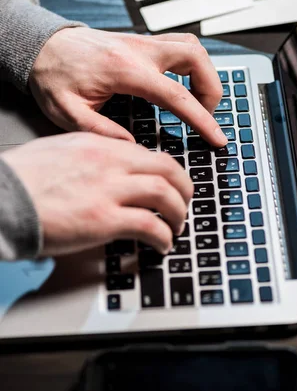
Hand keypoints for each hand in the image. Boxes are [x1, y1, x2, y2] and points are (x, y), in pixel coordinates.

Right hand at [1, 133, 193, 256]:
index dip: (169, 173)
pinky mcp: (104, 219)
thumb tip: (110, 168)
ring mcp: (108, 190)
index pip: (149, 155)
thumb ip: (89, 156)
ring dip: (179, 214)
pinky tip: (162, 246)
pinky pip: (150, 226)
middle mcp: (110, 163)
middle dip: (184, 189)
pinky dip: (164, 237)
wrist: (1, 196)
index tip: (172, 185)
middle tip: (185, 203)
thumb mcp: (60, 150)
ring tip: (177, 227)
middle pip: (168, 169)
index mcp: (99, 145)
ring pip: (165, 195)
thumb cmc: (22, 177)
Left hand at [30, 28, 226, 146]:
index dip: (202, 118)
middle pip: (195, 57)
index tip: (217, 137)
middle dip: (211, 88)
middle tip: (205, 115)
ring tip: (198, 101)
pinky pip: (179, 44)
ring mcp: (142, 42)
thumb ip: (102, 132)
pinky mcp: (141, 41)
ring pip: (191, 46)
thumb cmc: (53, 76)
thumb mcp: (67, 112)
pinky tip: (184, 83)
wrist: (42, 46)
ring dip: (204, 73)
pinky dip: (191, 64)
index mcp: (124, 70)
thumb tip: (134, 147)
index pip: (176, 94)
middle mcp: (139, 50)